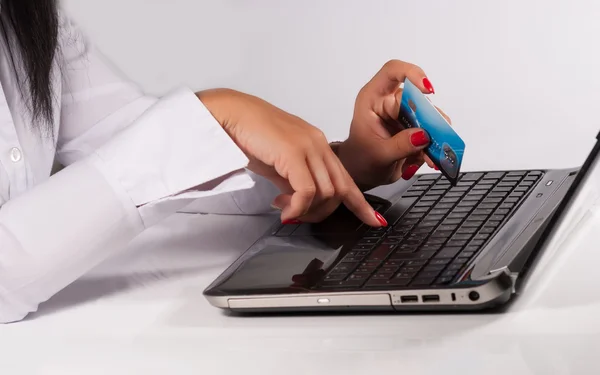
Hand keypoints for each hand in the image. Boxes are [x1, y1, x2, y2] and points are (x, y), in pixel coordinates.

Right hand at [197, 89, 386, 226]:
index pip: (346, 179)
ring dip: (307, 211)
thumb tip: (298, 202)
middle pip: (339, 190)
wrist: (230, 114)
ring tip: (286, 210)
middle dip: (322, 213)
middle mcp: (318, 144)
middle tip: (298, 217)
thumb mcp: (278, 164)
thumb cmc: (249, 134)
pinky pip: (306, 191)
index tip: (373, 220)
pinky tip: (284, 210)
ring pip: (326, 193)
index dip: (360, 203)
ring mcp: (308, 146)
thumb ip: (293, 181)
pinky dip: (297, 207)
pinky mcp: (293, 152)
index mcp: (318, 145)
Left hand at [336, 60, 451, 190]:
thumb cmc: (361, 158)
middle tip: (437, 137)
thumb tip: (423, 136)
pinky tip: (429, 158)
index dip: (412, 74)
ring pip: (428, 115)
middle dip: (430, 118)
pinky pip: (430, 130)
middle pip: (417, 98)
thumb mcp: (377, 155)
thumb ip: (400, 145)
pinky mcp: (414, 126)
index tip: (426, 90)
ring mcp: (403, 113)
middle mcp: (389, 102)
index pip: (392, 72)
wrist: (361, 170)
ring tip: (432, 155)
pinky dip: (433, 145)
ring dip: (434, 135)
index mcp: (372, 99)